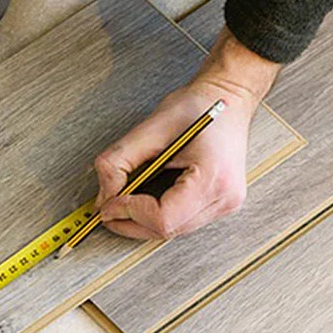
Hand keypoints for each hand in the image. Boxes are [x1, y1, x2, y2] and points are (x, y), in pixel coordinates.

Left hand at [94, 27, 280, 240]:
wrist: (228, 100)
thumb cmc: (198, 106)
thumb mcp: (151, 126)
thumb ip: (120, 160)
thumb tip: (104, 196)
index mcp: (212, 178)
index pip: (164, 218)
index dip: (131, 213)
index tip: (109, 204)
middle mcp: (224, 198)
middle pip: (167, 231)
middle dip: (132, 223)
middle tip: (108, 210)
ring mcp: (225, 205)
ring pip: (173, 232)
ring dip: (142, 222)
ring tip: (123, 205)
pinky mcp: (220, 205)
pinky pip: (182, 223)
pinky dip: (157, 217)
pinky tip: (144, 203)